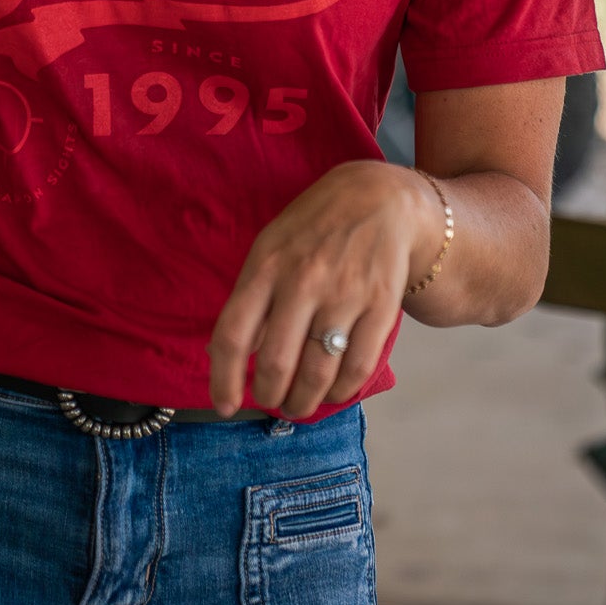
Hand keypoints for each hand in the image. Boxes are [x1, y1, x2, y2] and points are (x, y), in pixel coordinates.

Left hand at [207, 161, 439, 420]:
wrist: (379, 198)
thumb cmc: (314, 227)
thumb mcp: (271, 247)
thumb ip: (253, 297)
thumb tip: (231, 355)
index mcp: (266, 265)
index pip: (232, 335)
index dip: (223, 380)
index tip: (225, 406)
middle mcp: (302, 280)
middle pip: (275, 363)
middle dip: (269, 397)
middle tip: (272, 402)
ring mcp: (344, 294)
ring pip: (316, 373)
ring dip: (303, 403)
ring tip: (299, 405)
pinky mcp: (381, 305)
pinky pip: (357, 366)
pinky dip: (342, 392)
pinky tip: (334, 392)